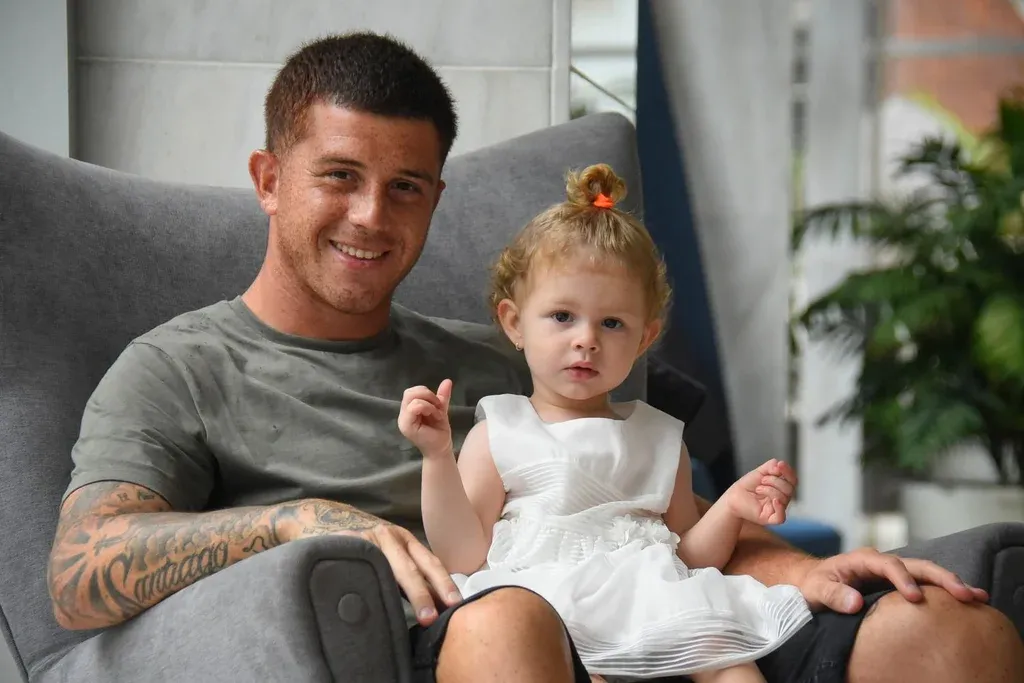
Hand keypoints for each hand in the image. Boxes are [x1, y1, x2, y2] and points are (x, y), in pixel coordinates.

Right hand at [275, 499, 461, 625]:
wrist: (326, 529)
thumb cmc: (367, 554)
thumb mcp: (393, 564)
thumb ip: (412, 583)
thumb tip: (439, 609)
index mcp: (406, 542)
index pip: (429, 563)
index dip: (443, 584)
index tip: (455, 605)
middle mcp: (389, 536)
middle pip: (410, 567)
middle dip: (423, 594)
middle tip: (431, 618)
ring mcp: (366, 538)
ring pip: (386, 569)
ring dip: (400, 592)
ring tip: (412, 614)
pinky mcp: (345, 544)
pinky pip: (358, 565)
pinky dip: (366, 583)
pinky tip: (370, 601)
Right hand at [398, 379, 452, 455]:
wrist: (441, 449)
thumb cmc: (439, 431)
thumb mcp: (440, 410)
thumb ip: (442, 396)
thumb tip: (448, 381)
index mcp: (408, 409)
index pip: (412, 391)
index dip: (426, 393)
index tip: (438, 404)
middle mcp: (403, 414)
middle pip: (409, 392)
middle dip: (427, 395)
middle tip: (437, 407)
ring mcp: (403, 420)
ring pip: (413, 398)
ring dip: (429, 403)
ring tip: (436, 414)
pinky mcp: (406, 426)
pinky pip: (414, 407)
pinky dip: (428, 408)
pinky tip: (435, 416)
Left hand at [723, 458, 795, 524]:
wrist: (733, 497)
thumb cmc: (747, 486)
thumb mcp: (760, 472)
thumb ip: (771, 466)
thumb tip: (781, 464)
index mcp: (782, 488)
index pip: (792, 480)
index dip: (788, 472)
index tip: (780, 464)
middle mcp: (782, 499)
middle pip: (790, 489)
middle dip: (775, 481)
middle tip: (762, 480)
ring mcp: (777, 509)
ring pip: (784, 499)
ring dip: (769, 490)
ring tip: (758, 489)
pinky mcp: (770, 519)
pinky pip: (781, 517)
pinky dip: (779, 507)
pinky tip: (774, 501)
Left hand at [796, 547, 988, 612]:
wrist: (812, 580)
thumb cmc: (813, 584)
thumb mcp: (817, 589)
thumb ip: (834, 594)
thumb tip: (855, 603)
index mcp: (863, 559)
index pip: (888, 564)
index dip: (902, 579)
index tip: (915, 598)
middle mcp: (881, 561)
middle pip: (916, 564)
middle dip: (941, 577)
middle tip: (966, 594)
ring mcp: (891, 571)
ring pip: (924, 572)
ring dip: (949, 583)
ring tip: (976, 597)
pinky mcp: (896, 583)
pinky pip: (923, 584)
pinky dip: (943, 591)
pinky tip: (964, 602)